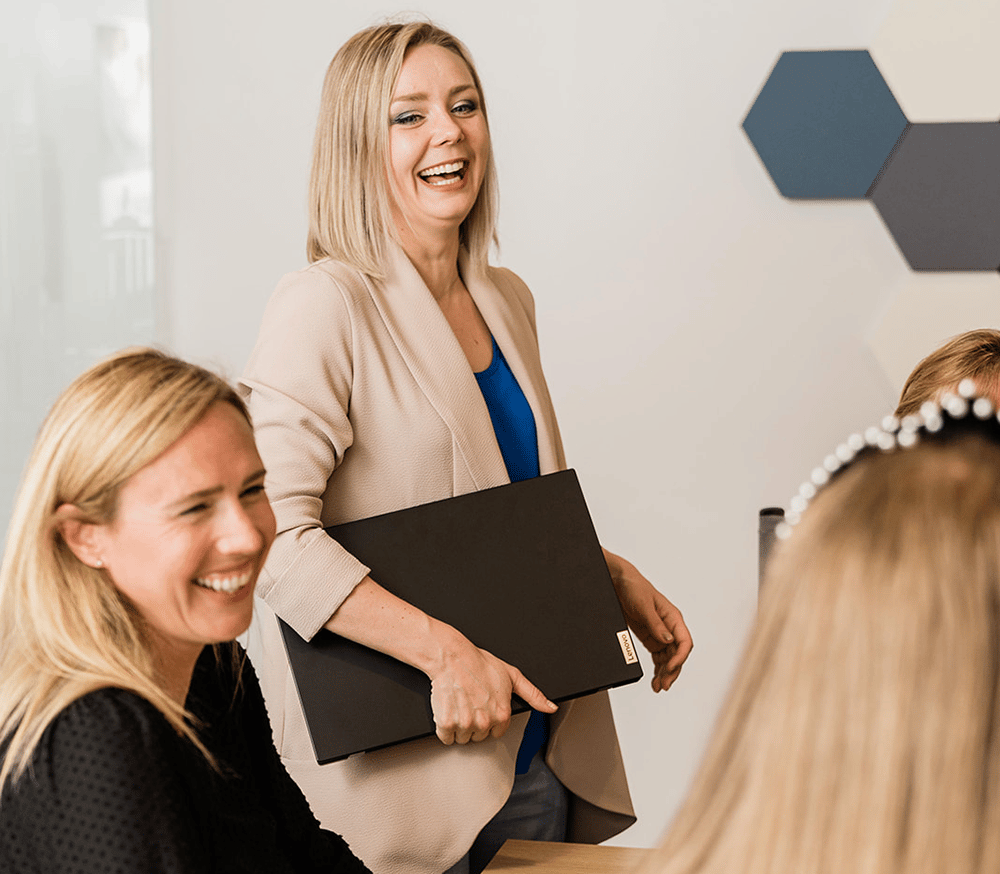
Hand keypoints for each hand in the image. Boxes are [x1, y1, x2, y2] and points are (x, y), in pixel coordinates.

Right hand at [427, 627, 556, 744]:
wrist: (453, 657)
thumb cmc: (479, 663)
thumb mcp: (512, 675)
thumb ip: (533, 694)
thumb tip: (551, 707)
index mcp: (502, 713)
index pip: (496, 732)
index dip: (489, 720)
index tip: (483, 707)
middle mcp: (485, 722)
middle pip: (478, 737)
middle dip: (473, 724)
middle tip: (469, 703)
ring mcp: (466, 724)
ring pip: (462, 738)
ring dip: (458, 726)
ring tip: (459, 705)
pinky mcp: (447, 723)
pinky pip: (445, 738)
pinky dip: (444, 728)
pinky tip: (448, 710)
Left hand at [604, 548, 692, 691]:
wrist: (617, 582)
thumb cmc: (634, 587)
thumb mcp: (643, 605)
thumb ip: (655, 623)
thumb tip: (668, 640)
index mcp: (672, 617)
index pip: (684, 641)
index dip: (679, 657)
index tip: (669, 668)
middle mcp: (669, 627)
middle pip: (678, 654)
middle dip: (673, 670)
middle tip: (663, 685)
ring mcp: (659, 634)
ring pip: (668, 658)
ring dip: (666, 673)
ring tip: (658, 687)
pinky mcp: (649, 637)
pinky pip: (658, 657)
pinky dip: (658, 669)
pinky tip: (655, 679)